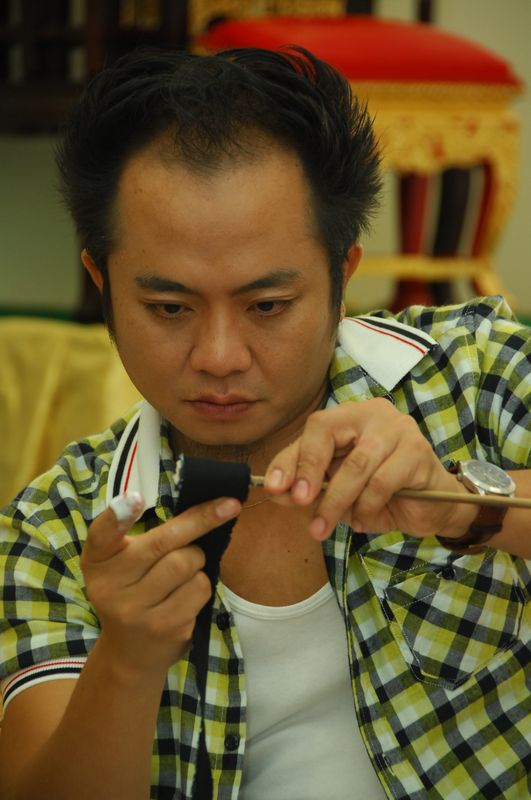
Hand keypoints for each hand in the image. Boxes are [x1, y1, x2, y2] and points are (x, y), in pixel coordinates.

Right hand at [81, 493, 240, 678]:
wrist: (129, 653)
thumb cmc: (132, 591)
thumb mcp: (123, 565)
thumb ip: (146, 539)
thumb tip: (202, 508)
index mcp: (98, 561)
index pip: (102, 534)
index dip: (119, 515)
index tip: (136, 497)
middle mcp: (110, 586)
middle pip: (163, 542)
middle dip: (202, 519)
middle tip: (229, 505)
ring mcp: (136, 610)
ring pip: (187, 563)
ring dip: (197, 559)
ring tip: (184, 570)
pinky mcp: (164, 627)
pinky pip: (199, 588)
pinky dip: (201, 583)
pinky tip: (186, 595)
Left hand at [264, 398, 474, 540]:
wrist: (435, 505)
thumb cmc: (382, 493)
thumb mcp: (337, 490)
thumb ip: (308, 487)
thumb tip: (277, 491)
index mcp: (349, 416)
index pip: (314, 429)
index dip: (291, 458)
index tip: (275, 488)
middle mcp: (372, 413)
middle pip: (328, 434)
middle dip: (310, 472)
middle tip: (299, 503)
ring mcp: (398, 428)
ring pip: (355, 464)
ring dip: (335, 500)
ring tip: (323, 527)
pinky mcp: (417, 451)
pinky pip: (381, 482)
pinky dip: (366, 506)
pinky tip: (363, 521)